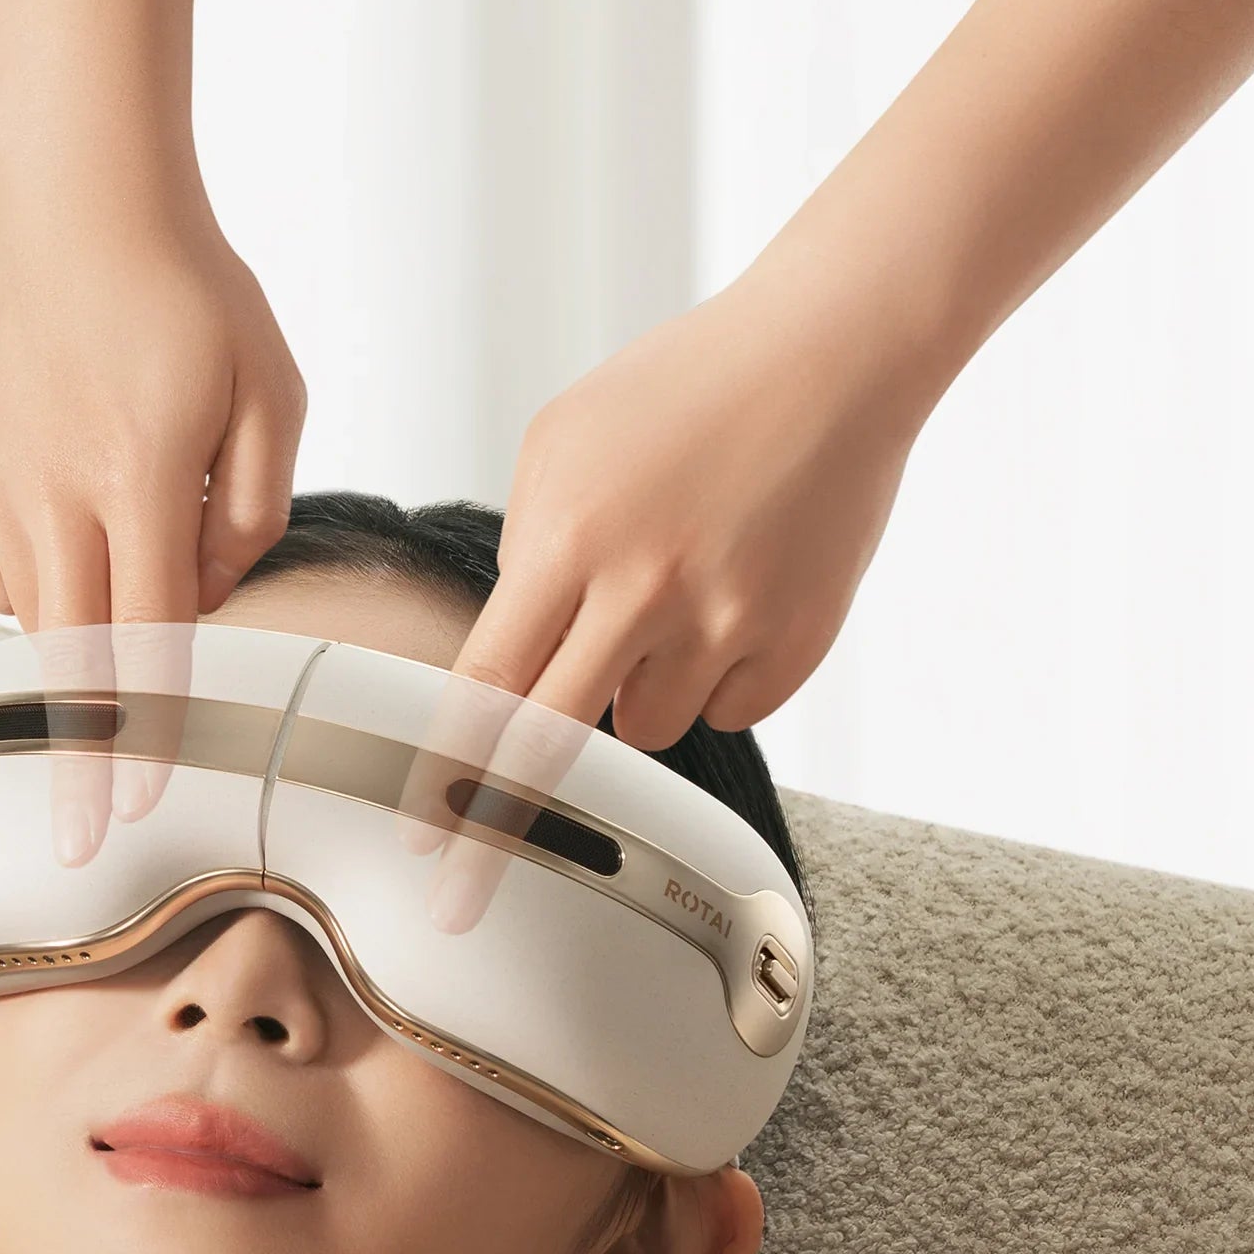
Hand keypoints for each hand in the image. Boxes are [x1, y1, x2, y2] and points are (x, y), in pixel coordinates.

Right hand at [0, 204, 304, 862]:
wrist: (77, 204)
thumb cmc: (194, 298)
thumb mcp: (272, 396)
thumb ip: (254, 517)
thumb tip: (204, 602)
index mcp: (138, 472)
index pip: (145, 636)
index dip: (143, 733)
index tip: (129, 814)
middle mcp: (52, 486)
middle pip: (69, 657)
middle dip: (75, 760)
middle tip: (74, 849)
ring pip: (37, 611)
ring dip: (81, 633)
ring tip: (113, 556)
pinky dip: (42, 575)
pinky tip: (72, 516)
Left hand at [394, 266, 933, 930]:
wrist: (837, 349)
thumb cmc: (685, 388)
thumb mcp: (565, 442)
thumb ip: (528, 553)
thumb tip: (513, 657)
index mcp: (570, 537)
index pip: (486, 687)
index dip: (445, 772)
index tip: (416, 838)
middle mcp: (645, 591)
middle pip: (550, 748)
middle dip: (495, 835)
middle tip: (455, 904)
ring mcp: (729, 621)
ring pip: (645, 729)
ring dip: (634, 694)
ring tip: (670, 599)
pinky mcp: (797, 641)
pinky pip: (726, 709)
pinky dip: (715, 675)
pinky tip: (734, 594)